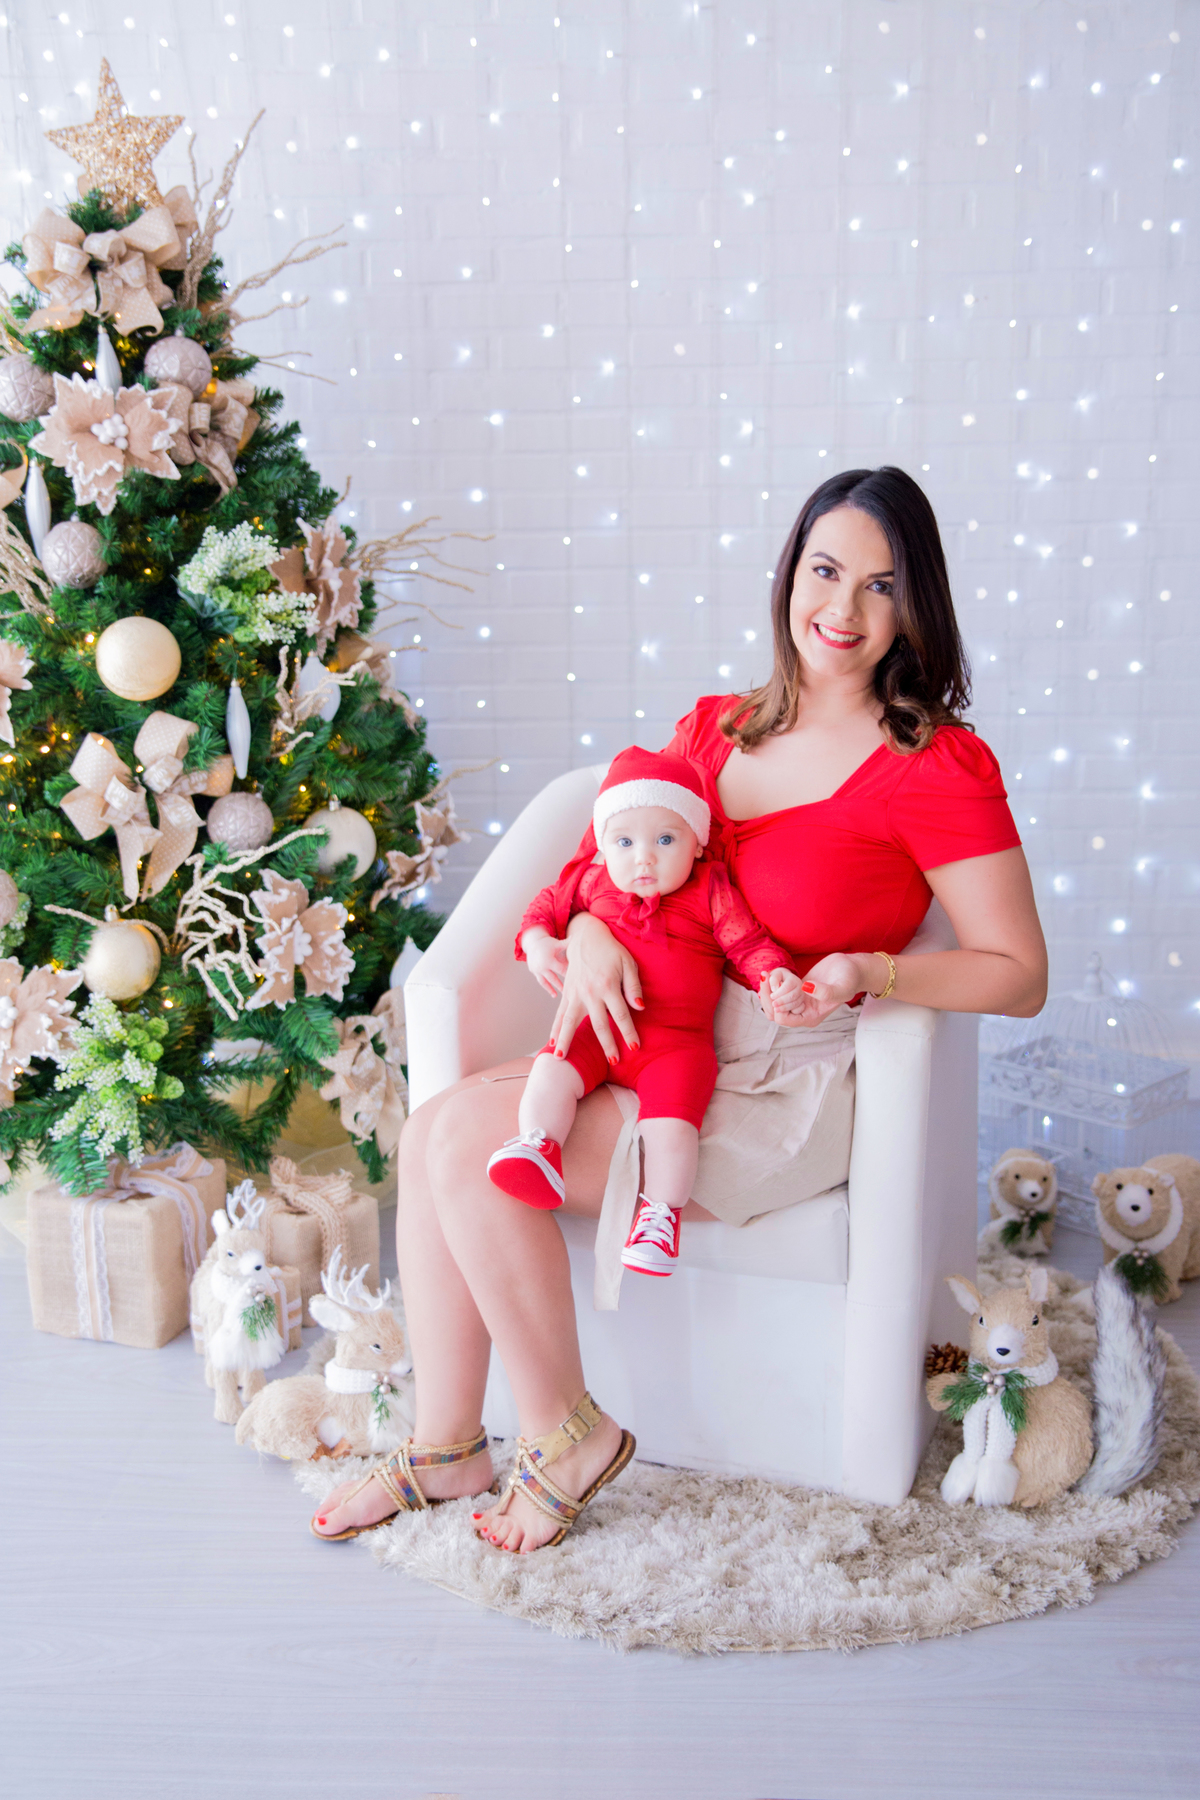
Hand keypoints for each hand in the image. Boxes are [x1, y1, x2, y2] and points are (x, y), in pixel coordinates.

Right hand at [523, 932, 570, 997]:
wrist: (532, 943)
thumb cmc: (548, 943)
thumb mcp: (557, 944)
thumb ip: (567, 944)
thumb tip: (578, 938)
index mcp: (548, 960)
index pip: (561, 969)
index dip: (568, 974)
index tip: (575, 981)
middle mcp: (541, 966)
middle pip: (553, 978)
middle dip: (560, 986)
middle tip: (568, 993)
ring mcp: (536, 970)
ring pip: (545, 982)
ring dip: (550, 989)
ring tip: (557, 996)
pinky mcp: (533, 971)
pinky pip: (541, 980)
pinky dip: (546, 987)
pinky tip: (552, 993)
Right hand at [549, 913, 643, 1060]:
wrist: (587, 937)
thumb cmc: (612, 951)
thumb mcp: (628, 963)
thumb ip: (633, 986)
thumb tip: (639, 1007)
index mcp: (608, 985)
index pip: (621, 1015)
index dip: (628, 1032)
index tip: (635, 1048)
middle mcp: (590, 992)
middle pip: (599, 1024)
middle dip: (607, 1044)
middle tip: (614, 1062)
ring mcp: (576, 994)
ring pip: (570, 1022)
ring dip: (567, 1041)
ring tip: (560, 1058)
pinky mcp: (567, 993)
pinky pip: (560, 1014)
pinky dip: (555, 1030)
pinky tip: (552, 1044)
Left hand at [764, 952, 880, 1027]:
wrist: (852, 968)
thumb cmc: (850, 979)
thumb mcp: (842, 987)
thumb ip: (826, 992)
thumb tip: (805, 988)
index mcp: (810, 1017)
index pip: (784, 1019)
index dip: (777, 1006)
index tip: (775, 989)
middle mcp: (802, 1011)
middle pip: (774, 1012)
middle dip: (766, 997)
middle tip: (764, 977)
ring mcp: (798, 1000)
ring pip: (773, 1002)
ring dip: (767, 990)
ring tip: (766, 974)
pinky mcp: (796, 989)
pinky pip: (777, 991)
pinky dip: (772, 983)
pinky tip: (771, 972)